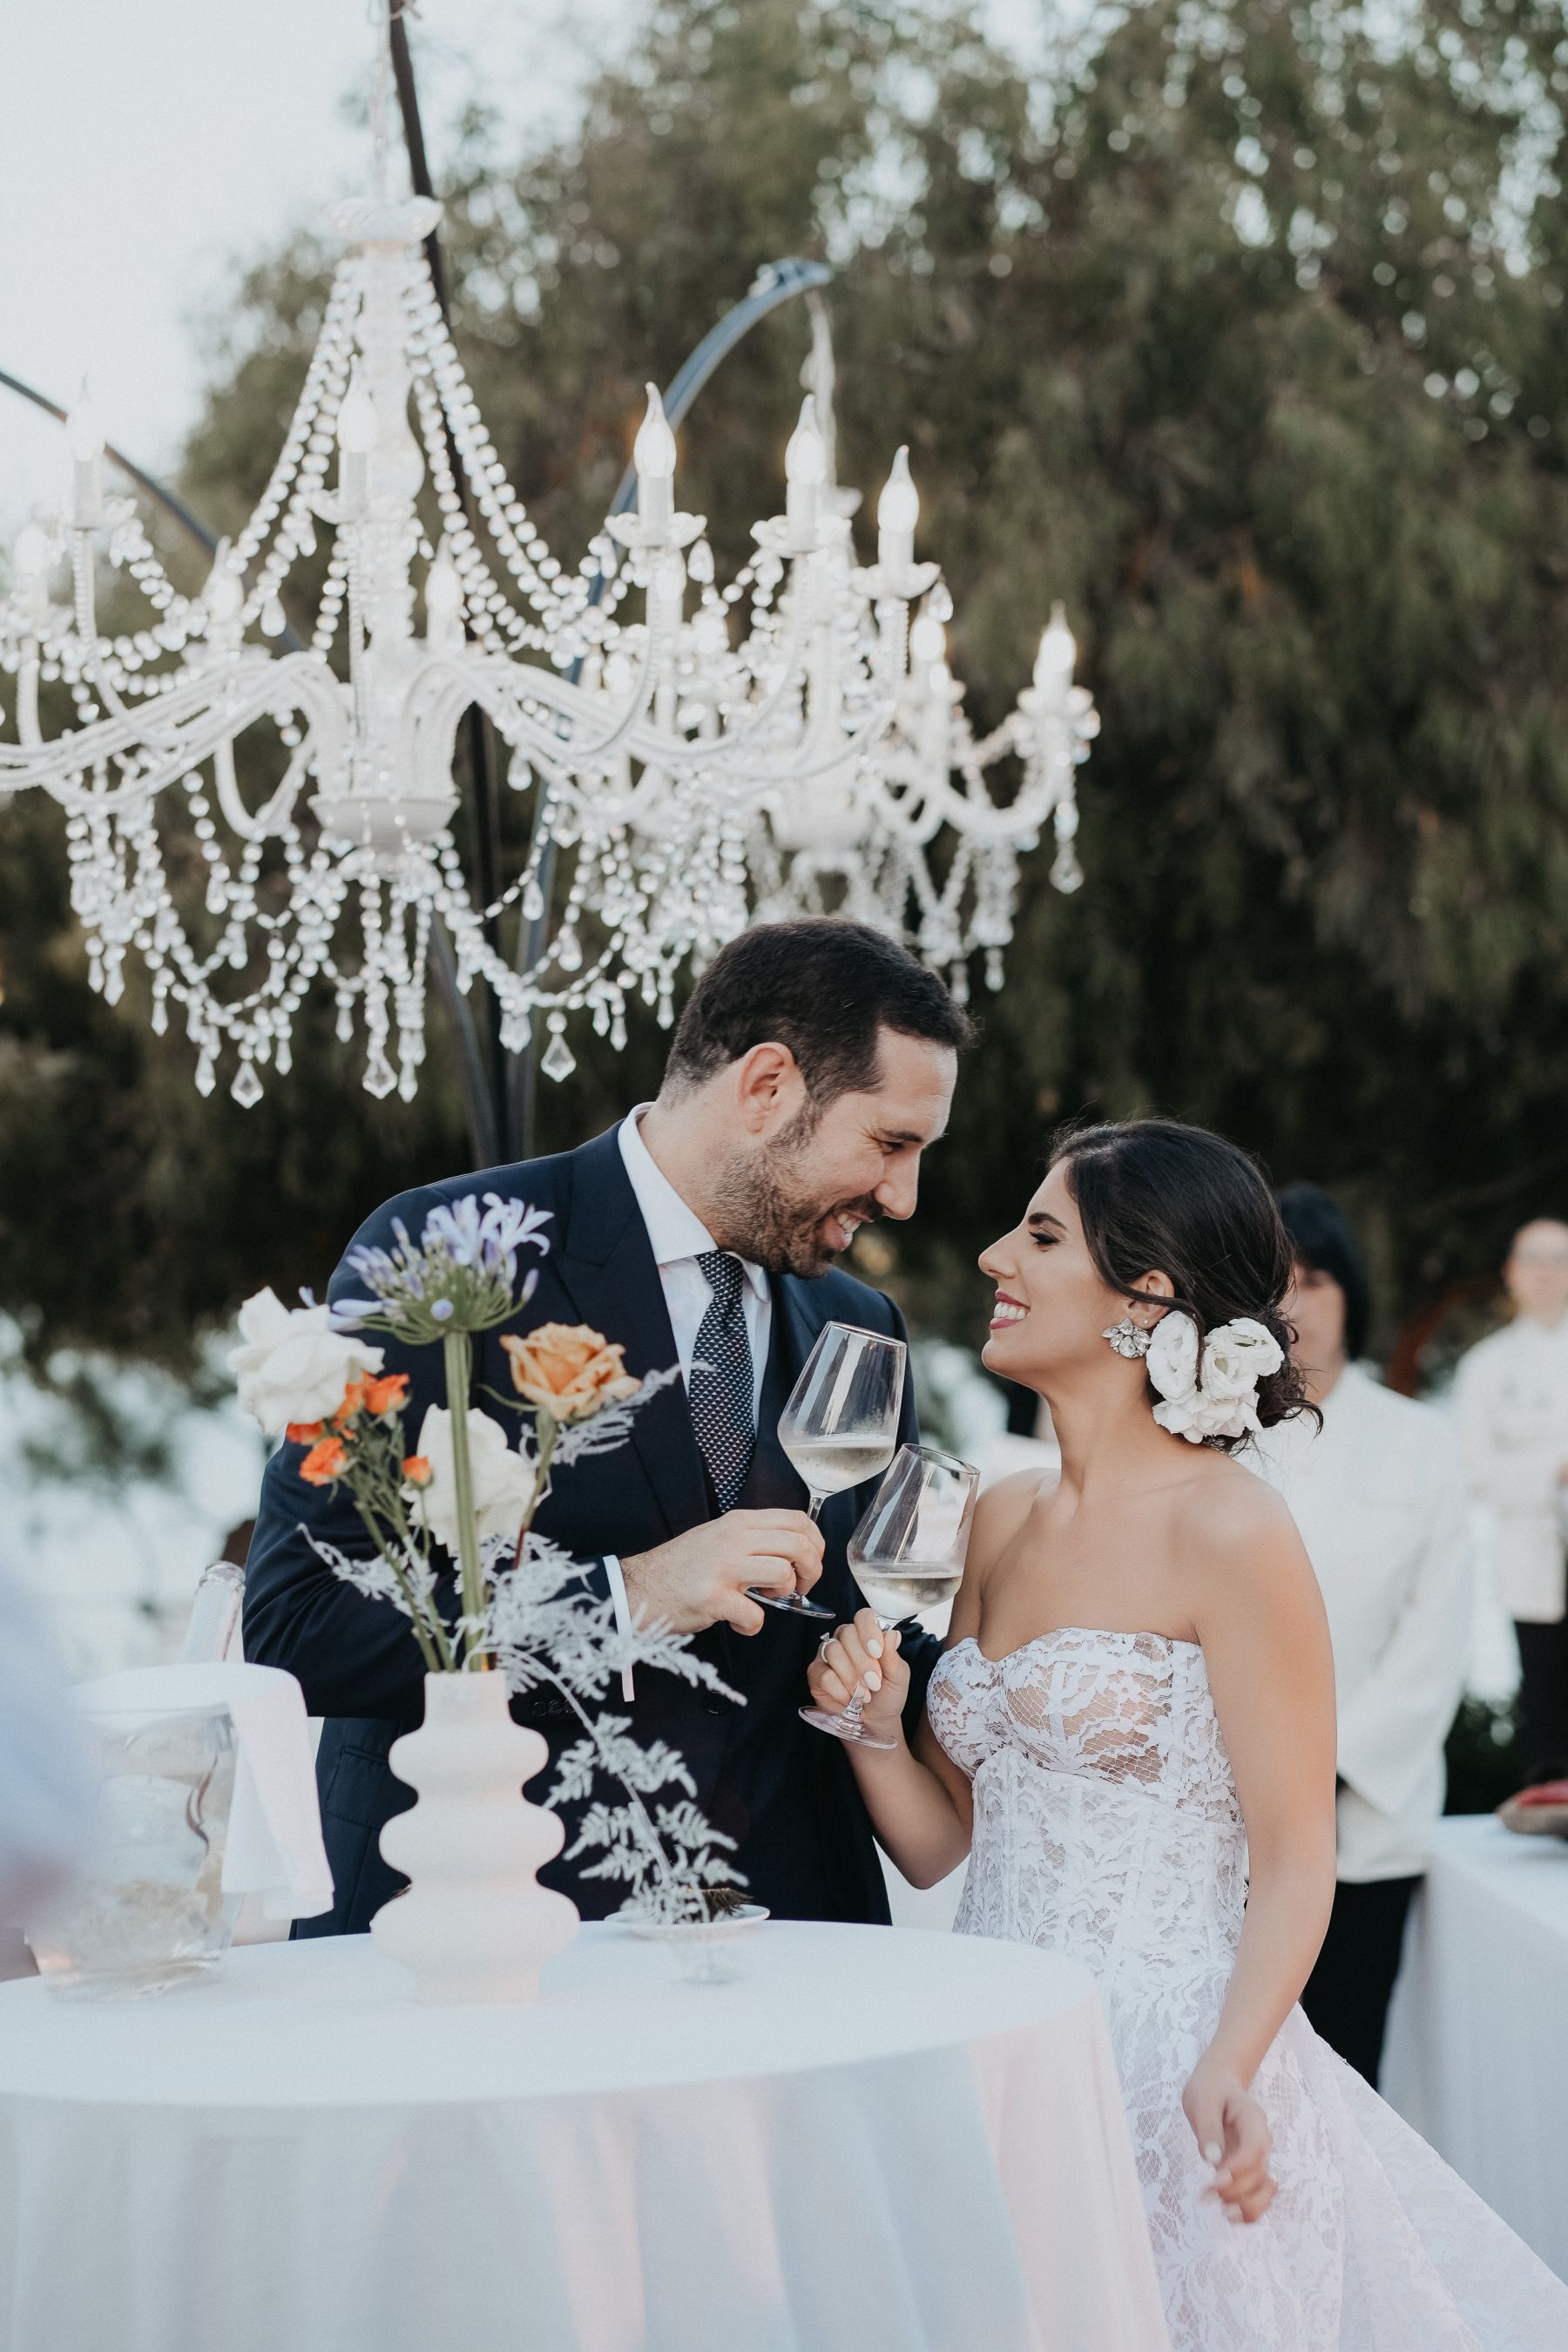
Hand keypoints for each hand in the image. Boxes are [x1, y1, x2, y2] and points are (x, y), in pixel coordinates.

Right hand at [621, 1510, 823, 1636]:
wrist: (637, 1589)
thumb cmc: (680, 1568)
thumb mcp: (718, 1537)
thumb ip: (752, 1539)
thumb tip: (792, 1552)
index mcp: (738, 1522)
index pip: (798, 1520)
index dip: (816, 1543)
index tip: (810, 1562)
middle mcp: (733, 1538)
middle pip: (799, 1545)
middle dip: (811, 1571)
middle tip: (799, 1588)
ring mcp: (723, 1567)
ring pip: (783, 1573)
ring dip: (785, 1595)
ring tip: (767, 1601)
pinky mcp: (713, 1598)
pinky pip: (755, 1615)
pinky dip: (753, 1626)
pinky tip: (739, 1624)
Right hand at [806, 1608, 911, 1743]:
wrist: (876, 1721)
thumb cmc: (888, 1695)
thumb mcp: (898, 1676)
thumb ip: (893, 1655)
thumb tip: (891, 1633)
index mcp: (866, 1635)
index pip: (863, 1616)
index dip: (868, 1631)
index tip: (877, 1652)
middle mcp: (845, 1640)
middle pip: (846, 1633)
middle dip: (863, 1662)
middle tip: (874, 1683)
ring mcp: (827, 1656)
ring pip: (834, 1652)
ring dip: (852, 1677)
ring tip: (864, 1694)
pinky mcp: (815, 1674)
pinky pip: (824, 1675)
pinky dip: (840, 1690)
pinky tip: (848, 1699)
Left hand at [1182, 2049, 1275, 2223]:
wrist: (1219, 2083)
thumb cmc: (1210, 2089)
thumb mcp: (1203, 2100)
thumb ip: (1208, 2129)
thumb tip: (1213, 2160)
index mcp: (1253, 2121)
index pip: (1253, 2150)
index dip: (1237, 2169)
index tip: (1214, 2180)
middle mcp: (1261, 2143)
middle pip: (1259, 2174)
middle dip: (1235, 2190)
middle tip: (1206, 2195)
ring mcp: (1258, 2158)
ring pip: (1266, 2191)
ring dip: (1248, 2206)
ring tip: (1223, 2213)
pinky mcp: (1249, 2170)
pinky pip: (1258, 2194)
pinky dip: (1249, 2208)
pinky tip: (1231, 2215)